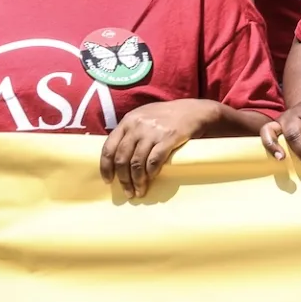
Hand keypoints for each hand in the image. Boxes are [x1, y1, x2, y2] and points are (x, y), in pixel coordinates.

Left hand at [100, 98, 220, 197]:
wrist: (194, 110)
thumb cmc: (167, 116)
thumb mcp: (143, 117)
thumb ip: (129, 132)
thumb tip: (117, 156)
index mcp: (127, 122)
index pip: (108, 148)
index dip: (106, 168)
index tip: (108, 181)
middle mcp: (137, 126)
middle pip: (122, 158)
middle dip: (123, 179)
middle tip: (127, 192)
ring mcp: (152, 132)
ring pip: (137, 163)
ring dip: (137, 181)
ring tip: (139, 191)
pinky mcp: (169, 138)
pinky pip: (154, 161)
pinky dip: (151, 172)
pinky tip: (152, 179)